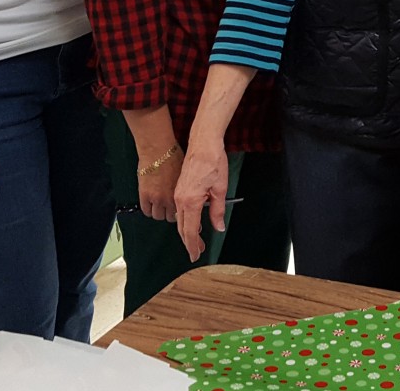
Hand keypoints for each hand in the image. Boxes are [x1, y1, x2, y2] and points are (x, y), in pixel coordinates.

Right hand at [136, 146, 182, 221]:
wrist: (157, 149)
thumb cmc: (172, 155)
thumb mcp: (185, 172)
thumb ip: (184, 186)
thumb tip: (186, 191)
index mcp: (181, 193)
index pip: (182, 212)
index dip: (180, 212)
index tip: (180, 210)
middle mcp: (169, 198)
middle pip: (169, 217)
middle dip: (169, 212)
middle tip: (168, 207)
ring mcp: (156, 198)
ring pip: (157, 216)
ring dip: (159, 211)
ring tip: (159, 205)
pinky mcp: (144, 195)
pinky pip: (146, 210)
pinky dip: (148, 208)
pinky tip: (150, 203)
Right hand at [175, 139, 229, 261]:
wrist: (203, 143)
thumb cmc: (213, 162)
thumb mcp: (220, 189)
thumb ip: (217, 211)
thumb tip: (218, 227)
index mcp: (190, 201)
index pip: (190, 231)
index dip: (193, 246)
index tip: (195, 256)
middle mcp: (180, 199)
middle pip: (183, 228)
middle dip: (190, 242)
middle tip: (198, 252)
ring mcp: (178, 194)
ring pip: (180, 219)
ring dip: (188, 231)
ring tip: (198, 240)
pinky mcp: (179, 188)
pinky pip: (180, 210)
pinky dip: (186, 220)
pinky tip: (194, 221)